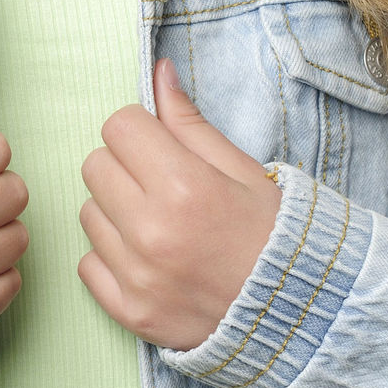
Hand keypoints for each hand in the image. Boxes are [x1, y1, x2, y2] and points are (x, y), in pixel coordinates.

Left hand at [78, 58, 280, 350]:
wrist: (299, 315)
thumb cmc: (272, 234)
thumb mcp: (242, 169)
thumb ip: (188, 121)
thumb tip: (158, 72)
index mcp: (182, 186)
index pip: (118, 126)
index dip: (139, 130)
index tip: (159, 145)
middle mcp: (151, 231)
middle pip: (95, 165)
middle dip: (123, 165)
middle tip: (159, 184)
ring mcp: (136, 276)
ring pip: (88, 212)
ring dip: (115, 212)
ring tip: (158, 224)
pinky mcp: (129, 311)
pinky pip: (88, 264)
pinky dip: (111, 258)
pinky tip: (148, 259)